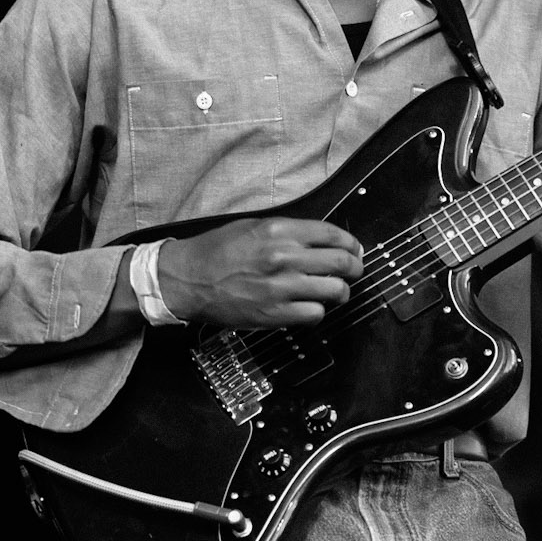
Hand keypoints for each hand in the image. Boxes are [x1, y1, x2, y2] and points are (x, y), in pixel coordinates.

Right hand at [159, 217, 363, 326]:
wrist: (187, 279)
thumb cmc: (217, 251)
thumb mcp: (253, 226)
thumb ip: (289, 232)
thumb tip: (322, 240)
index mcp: (279, 231)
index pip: (333, 235)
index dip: (352, 244)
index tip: (354, 251)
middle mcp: (284, 257)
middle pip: (342, 263)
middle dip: (354, 269)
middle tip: (353, 272)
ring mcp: (281, 287)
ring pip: (335, 291)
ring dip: (339, 292)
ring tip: (333, 292)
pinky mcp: (275, 313)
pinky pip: (315, 314)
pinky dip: (318, 311)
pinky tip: (308, 306)